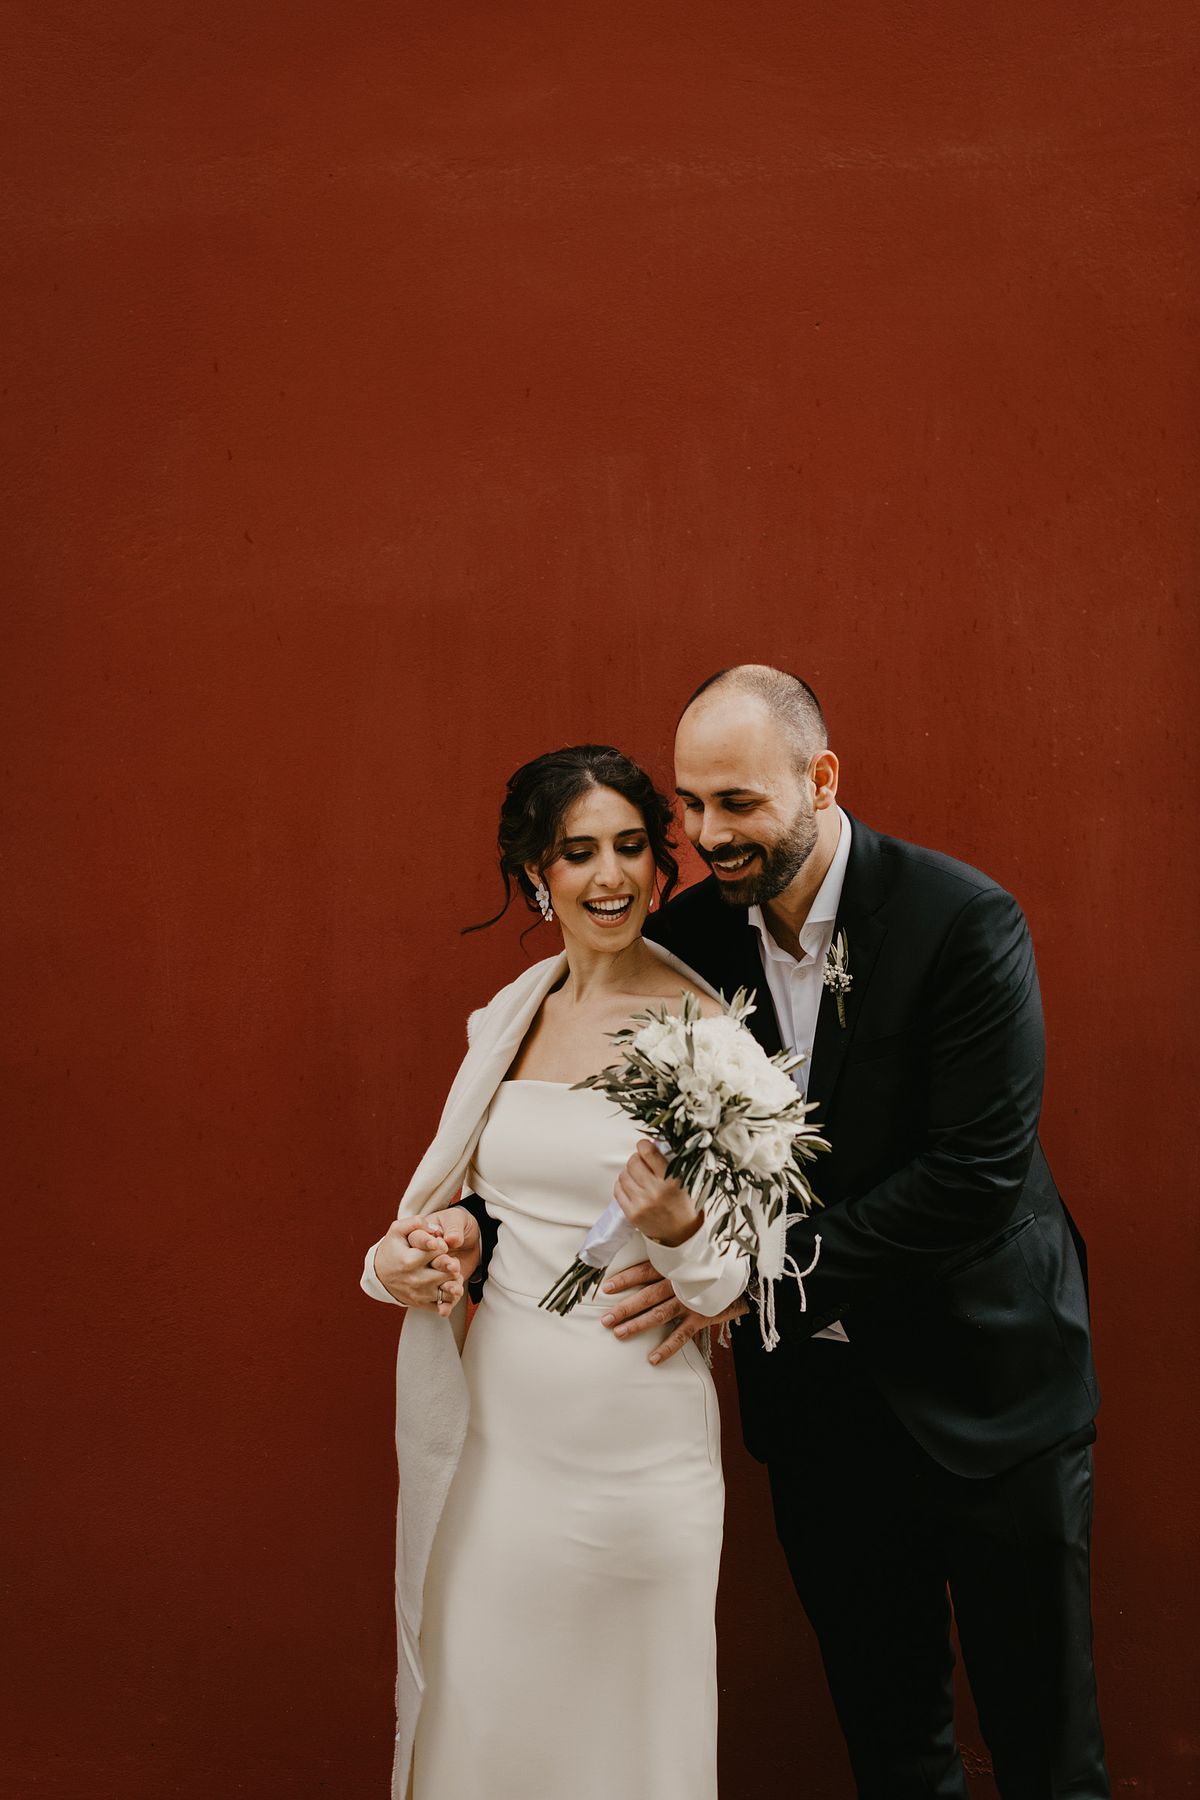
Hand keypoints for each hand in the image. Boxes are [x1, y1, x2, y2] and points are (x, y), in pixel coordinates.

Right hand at [372, 1207, 480, 1314]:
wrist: (379, 1274)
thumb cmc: (392, 1248)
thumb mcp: (397, 1230)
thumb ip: (415, 1222)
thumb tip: (434, 1229)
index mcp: (408, 1260)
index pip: (438, 1250)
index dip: (442, 1244)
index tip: (438, 1243)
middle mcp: (414, 1279)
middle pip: (447, 1271)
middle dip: (452, 1262)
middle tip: (448, 1258)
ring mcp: (419, 1294)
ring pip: (449, 1290)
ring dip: (454, 1280)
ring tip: (449, 1271)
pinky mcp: (422, 1304)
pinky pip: (444, 1306)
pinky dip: (451, 1296)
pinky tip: (448, 1284)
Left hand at [599, 1259, 749, 1364]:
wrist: (748, 1274)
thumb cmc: (716, 1261)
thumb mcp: (694, 1252)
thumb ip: (673, 1255)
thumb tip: (654, 1249)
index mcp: (675, 1266)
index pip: (644, 1271)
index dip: (625, 1279)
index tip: (606, 1287)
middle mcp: (679, 1283)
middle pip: (646, 1296)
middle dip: (624, 1308)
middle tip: (605, 1320)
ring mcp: (690, 1301)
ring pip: (659, 1315)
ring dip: (638, 1325)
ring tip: (619, 1334)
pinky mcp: (701, 1316)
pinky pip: (681, 1335)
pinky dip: (667, 1348)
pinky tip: (652, 1358)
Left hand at [613, 1140, 703, 1247]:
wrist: (681, 1234)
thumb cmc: (682, 1204)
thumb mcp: (683, 1180)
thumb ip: (668, 1163)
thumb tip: (651, 1144)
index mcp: (671, 1180)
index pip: (648, 1153)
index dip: (643, 1145)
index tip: (644, 1146)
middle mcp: (655, 1191)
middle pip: (633, 1162)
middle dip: (635, 1159)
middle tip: (641, 1162)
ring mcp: (642, 1203)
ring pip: (623, 1175)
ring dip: (628, 1172)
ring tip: (637, 1177)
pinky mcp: (632, 1214)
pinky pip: (618, 1190)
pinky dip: (622, 1185)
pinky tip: (631, 1187)